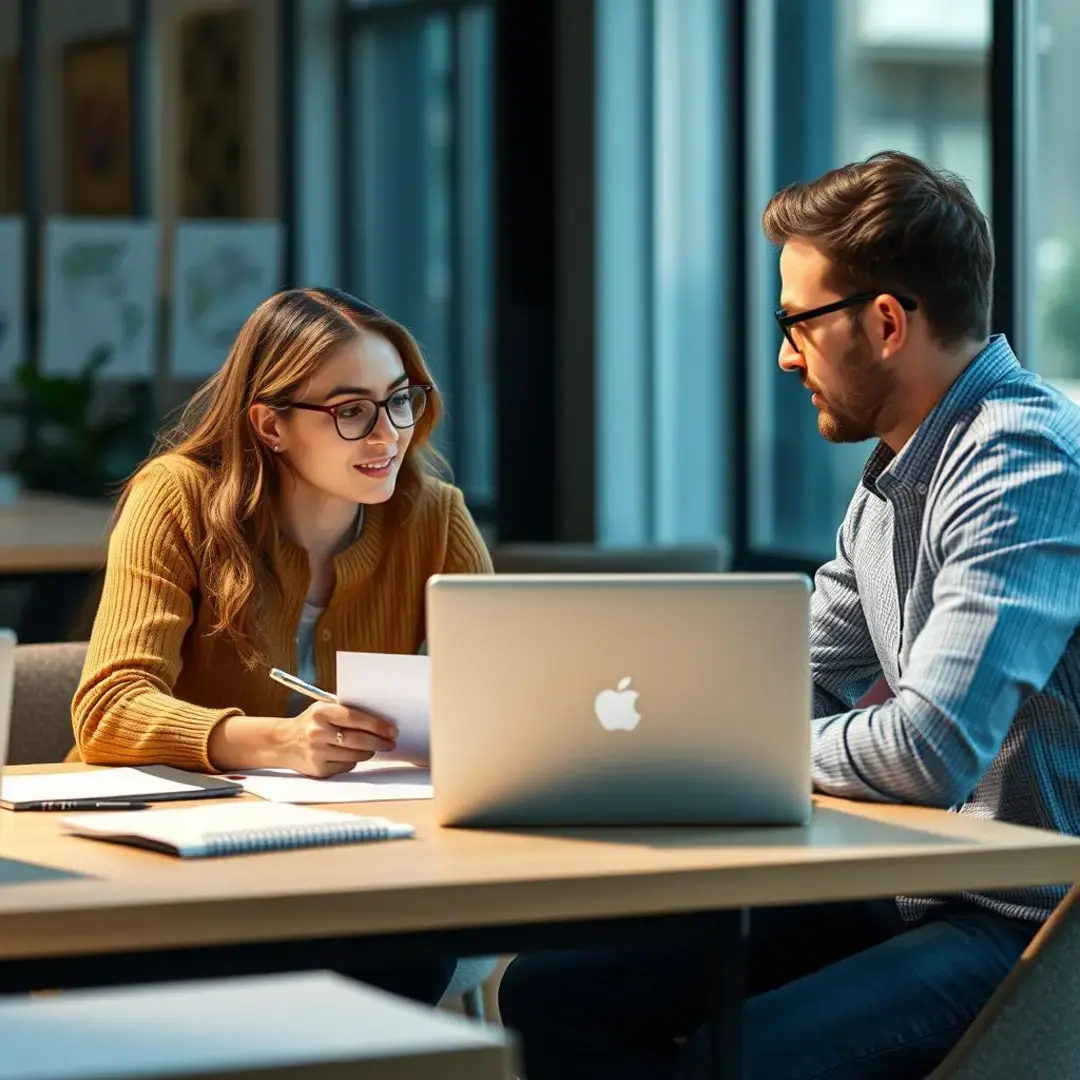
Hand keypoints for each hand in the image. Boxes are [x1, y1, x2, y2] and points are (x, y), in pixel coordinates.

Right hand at [277, 702, 397, 777]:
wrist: (283, 742)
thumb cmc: (310, 723)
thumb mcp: (323, 709)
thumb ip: (346, 711)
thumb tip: (380, 719)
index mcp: (320, 712)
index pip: (355, 718)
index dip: (377, 725)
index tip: (392, 730)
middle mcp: (317, 732)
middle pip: (358, 740)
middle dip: (379, 742)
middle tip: (390, 742)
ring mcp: (317, 753)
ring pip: (355, 755)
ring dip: (369, 752)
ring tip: (372, 747)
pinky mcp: (318, 769)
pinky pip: (347, 766)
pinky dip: (354, 760)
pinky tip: (351, 754)